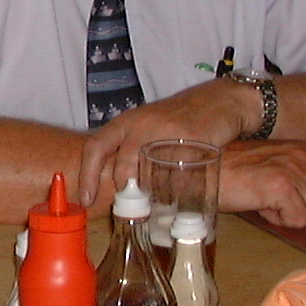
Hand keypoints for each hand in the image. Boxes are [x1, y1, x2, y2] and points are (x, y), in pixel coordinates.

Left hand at [76, 80, 250, 205]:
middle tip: (130, 206)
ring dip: (149, 194)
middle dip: (124, 191)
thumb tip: (117, 185)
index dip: (87, 175)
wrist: (220, 99)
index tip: (86, 199)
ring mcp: (168, 132)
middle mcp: (143, 125)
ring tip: (153, 204)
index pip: (95, 146)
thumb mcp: (147, 124)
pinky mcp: (192, 142)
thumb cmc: (179, 116)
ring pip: (149, 173)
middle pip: (123, 166)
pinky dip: (175, 190)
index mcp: (127, 121)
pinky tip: (176, 195)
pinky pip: (178, 173)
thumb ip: (130, 148)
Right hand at [217, 139, 305, 226]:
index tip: (297, 200)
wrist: (206, 170)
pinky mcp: (282, 187)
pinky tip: (260, 205)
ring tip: (267, 201)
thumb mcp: (276, 165)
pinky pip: (298, 220)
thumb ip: (302, 177)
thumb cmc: (235, 172)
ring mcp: (295, 171)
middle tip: (278, 202)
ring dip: (291, 216)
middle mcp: (305, 157)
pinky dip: (278, 220)